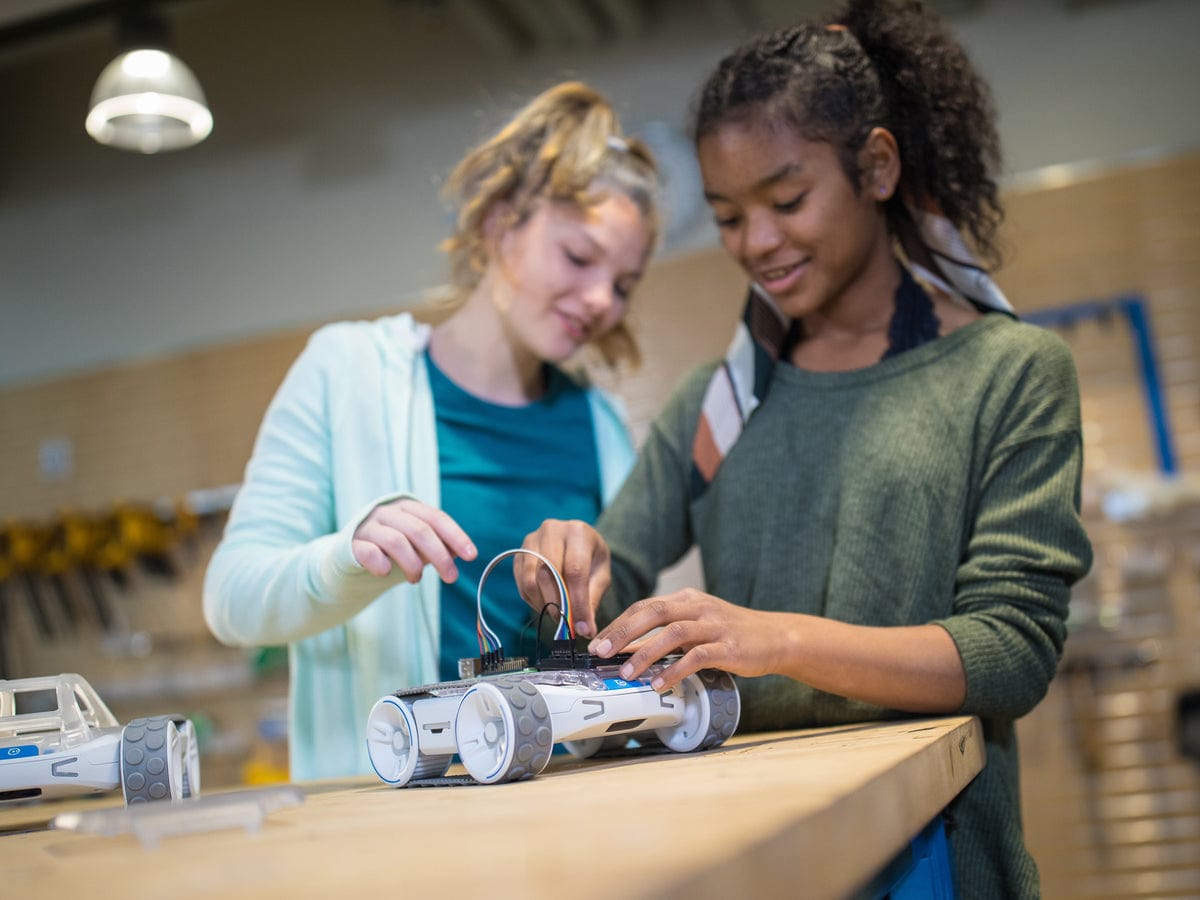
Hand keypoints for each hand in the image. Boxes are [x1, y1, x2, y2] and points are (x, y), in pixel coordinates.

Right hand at [351, 498, 476, 581]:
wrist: (349, 557)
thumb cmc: (390, 549)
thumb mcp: (416, 546)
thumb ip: (436, 545)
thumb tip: (460, 552)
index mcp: (407, 507)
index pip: (436, 518)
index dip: (455, 536)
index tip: (471, 556)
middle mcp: (387, 512)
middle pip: (419, 530)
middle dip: (439, 555)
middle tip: (451, 577)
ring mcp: (367, 526)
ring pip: (396, 541)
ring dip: (413, 564)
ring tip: (416, 579)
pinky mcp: (351, 544)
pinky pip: (369, 552)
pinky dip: (381, 564)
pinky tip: (386, 573)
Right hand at [515, 519, 610, 637]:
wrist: (575, 541)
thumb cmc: (591, 559)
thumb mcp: (600, 576)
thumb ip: (592, 600)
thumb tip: (585, 630)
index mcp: (577, 531)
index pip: (575, 570)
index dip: (577, 602)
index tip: (581, 627)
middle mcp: (552, 530)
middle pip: (548, 573)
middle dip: (557, 605)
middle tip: (566, 625)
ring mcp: (531, 539)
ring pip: (530, 580)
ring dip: (543, 605)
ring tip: (557, 615)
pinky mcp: (519, 552)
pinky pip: (521, 583)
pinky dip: (532, 601)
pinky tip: (546, 605)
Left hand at [588, 589, 781, 691]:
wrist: (775, 637)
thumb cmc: (730, 633)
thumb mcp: (697, 625)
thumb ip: (666, 633)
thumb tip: (628, 651)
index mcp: (687, 599)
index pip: (645, 605)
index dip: (619, 624)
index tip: (598, 643)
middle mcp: (698, 607)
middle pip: (654, 612)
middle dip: (624, 633)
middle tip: (602, 653)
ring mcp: (714, 625)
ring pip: (673, 633)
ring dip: (646, 653)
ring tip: (627, 673)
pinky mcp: (729, 647)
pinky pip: (697, 656)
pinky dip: (675, 670)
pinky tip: (660, 684)